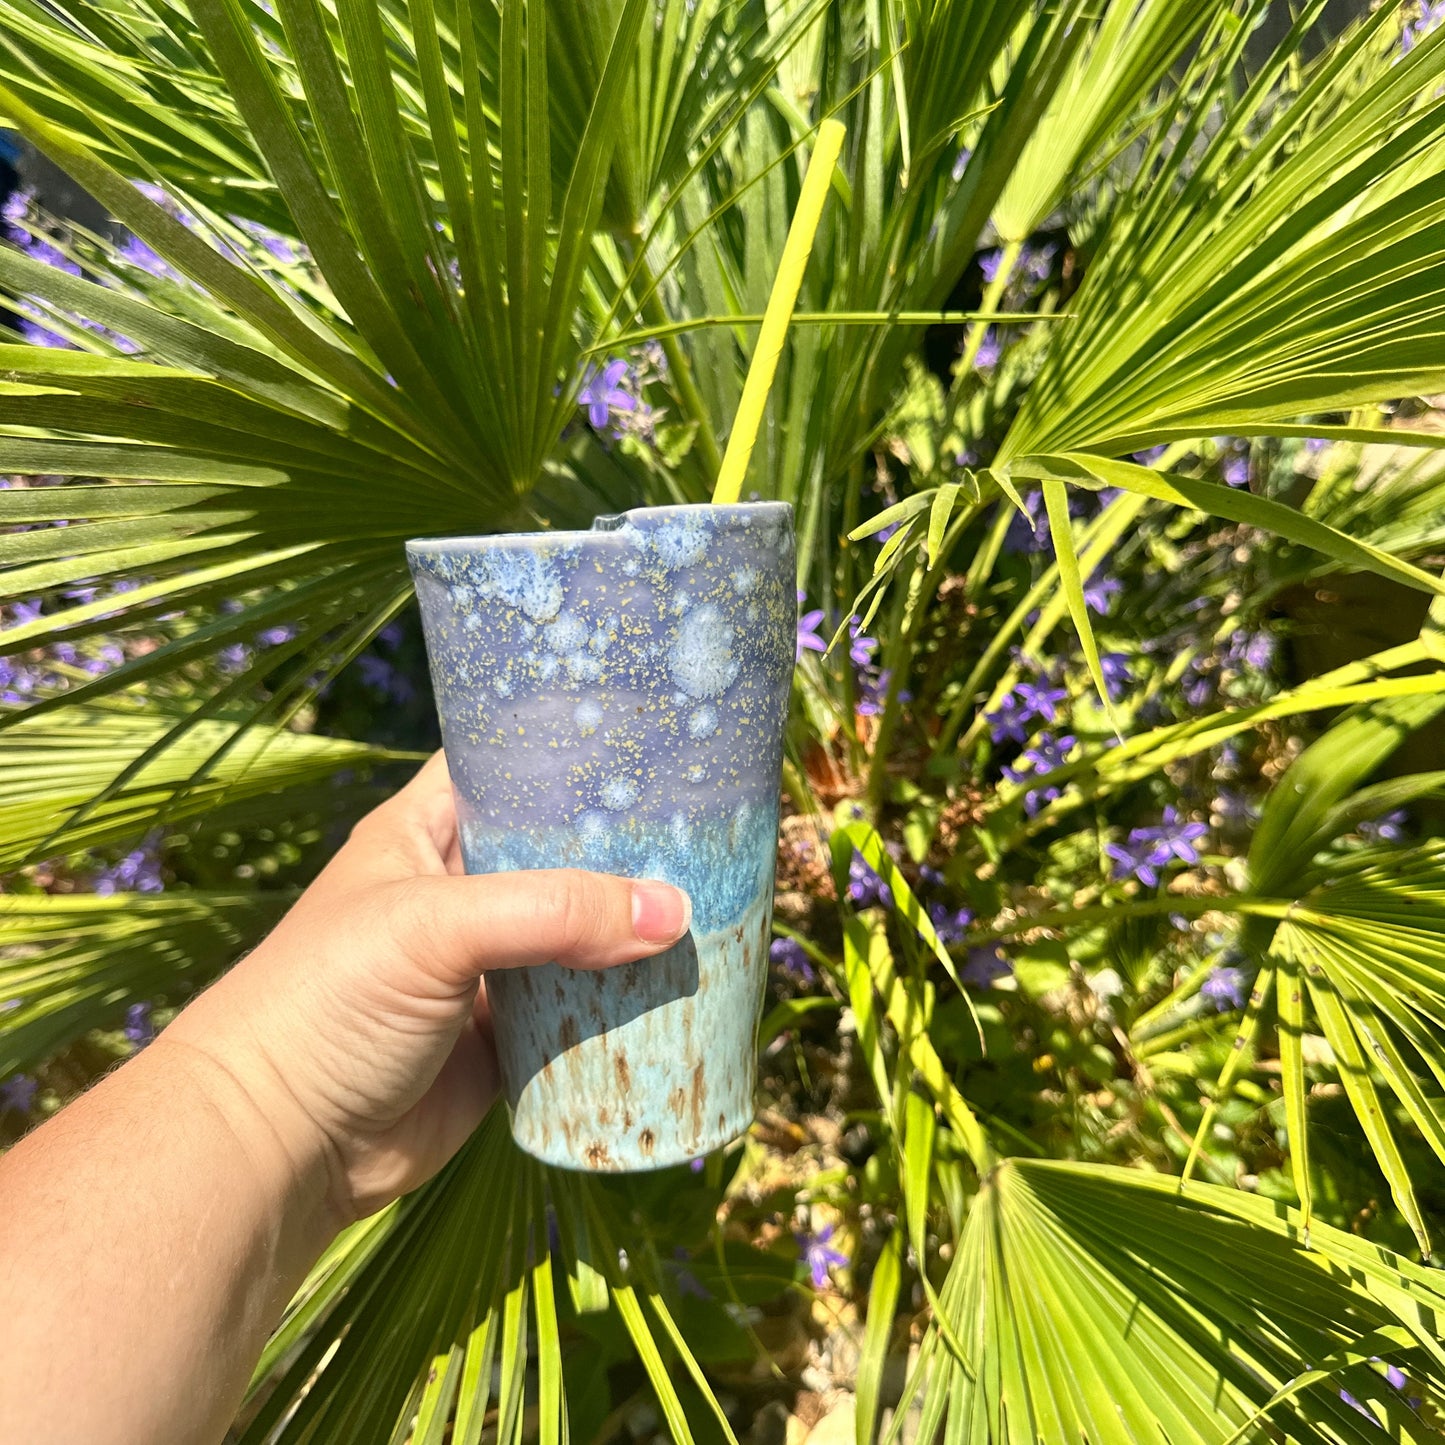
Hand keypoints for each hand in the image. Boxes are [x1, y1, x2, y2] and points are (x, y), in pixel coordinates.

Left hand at [164, 752, 691, 1223]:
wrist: (280, 1149)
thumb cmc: (329, 1003)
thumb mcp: (435, 928)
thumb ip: (552, 912)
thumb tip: (673, 913)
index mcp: (425, 834)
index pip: (504, 765)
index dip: (567, 749)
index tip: (651, 740)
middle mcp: (460, 892)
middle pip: (559, 855)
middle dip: (625, 850)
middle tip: (710, 831)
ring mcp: (485, 968)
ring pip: (578, 936)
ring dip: (632, 932)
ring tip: (717, 905)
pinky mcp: (504, 1039)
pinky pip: (579, 1013)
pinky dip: (622, 1007)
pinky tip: (683, 990)